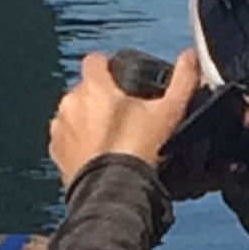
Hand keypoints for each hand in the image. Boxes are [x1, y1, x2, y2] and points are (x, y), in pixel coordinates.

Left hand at [49, 49, 201, 188]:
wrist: (114, 194)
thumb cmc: (138, 152)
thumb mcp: (169, 112)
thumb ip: (183, 79)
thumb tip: (191, 55)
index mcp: (94, 86)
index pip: (96, 60)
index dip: (110, 68)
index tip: (123, 83)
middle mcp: (71, 102)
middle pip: (85, 90)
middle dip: (100, 99)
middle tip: (122, 119)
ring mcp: (61, 129)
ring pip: (74, 114)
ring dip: (86, 121)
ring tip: (109, 140)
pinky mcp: (57, 153)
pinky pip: (66, 140)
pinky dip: (78, 144)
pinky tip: (96, 156)